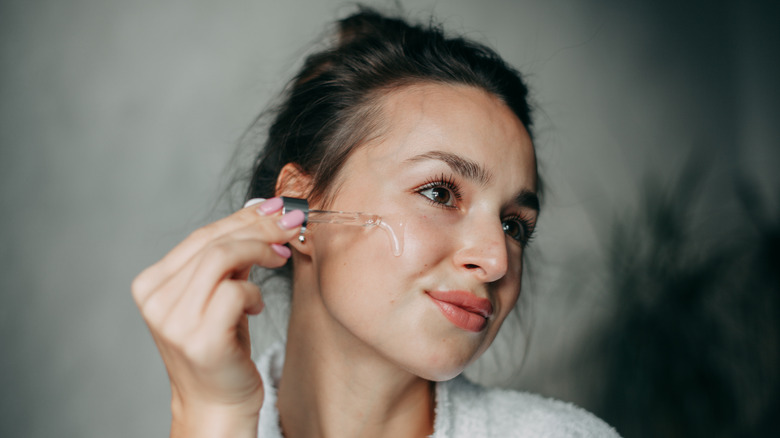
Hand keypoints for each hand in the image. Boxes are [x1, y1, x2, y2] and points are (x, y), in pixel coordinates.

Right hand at [132, 197, 303, 436]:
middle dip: (260, 227)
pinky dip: (254, 292)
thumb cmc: (222, 348)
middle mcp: (156, 299)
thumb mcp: (219, 295)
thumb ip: (231, 258)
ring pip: (222, 258)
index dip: (243, 217)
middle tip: (293, 222)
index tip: (276, 207)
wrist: (216, 405)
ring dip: (261, 250)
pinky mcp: (199, 340)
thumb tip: (263, 209)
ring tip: (281, 257)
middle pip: (213, 241)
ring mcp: (174, 321)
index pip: (202, 235)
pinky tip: (257, 307)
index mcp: (152, 284)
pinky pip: (234, 292)